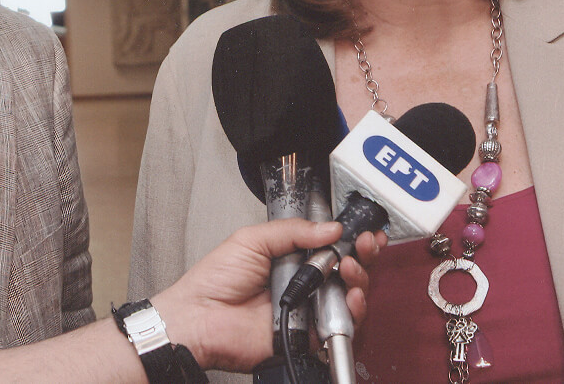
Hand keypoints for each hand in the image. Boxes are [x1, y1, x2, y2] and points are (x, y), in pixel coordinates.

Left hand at [151, 219, 384, 371]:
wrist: (199, 318)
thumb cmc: (214, 282)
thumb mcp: (252, 240)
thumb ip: (292, 231)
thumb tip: (330, 227)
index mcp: (291, 259)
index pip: (331, 246)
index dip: (351, 238)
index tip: (363, 228)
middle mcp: (303, 284)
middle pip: (347, 271)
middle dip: (363, 254)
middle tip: (364, 244)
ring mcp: (308, 311)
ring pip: (350, 297)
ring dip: (359, 280)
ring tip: (350, 268)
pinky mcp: (308, 337)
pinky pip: (339, 327)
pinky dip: (351, 313)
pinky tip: (349, 297)